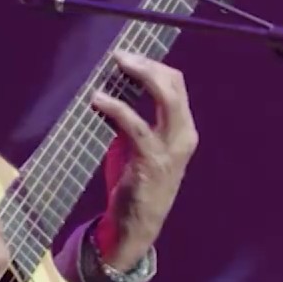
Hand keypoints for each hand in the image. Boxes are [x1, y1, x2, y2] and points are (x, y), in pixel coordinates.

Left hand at [89, 50, 198, 271]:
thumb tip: (112, 88)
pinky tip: (98, 100)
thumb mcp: (139, 146)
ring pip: (167, 97)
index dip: (153, 66)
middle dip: (148, 65)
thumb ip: (133, 120)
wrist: (138, 226)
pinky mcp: (152, 160)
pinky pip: (136, 125)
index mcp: (183, 129)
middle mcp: (184, 135)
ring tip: (116, 65)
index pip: (176, 85)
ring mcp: (171, 148)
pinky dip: (117, 107)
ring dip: (140, 76)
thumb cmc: (137, 183)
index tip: (127, 57)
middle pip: (174, 85)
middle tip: (121, 55)